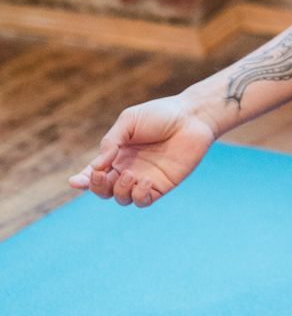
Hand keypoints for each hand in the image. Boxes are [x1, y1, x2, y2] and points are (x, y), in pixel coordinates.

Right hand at [67, 96, 216, 207]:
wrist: (192, 117)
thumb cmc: (160, 115)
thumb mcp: (129, 121)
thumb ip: (111, 141)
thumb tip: (97, 166)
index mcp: (116, 153)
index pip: (94, 172)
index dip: (82, 180)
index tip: (76, 181)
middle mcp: (127, 168)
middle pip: (103, 189)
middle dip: (97, 187)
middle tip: (103, 174)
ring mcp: (143, 178)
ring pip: (121, 199)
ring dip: (119, 191)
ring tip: (130, 174)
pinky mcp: (160, 186)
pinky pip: (143, 201)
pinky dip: (138, 196)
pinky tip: (143, 181)